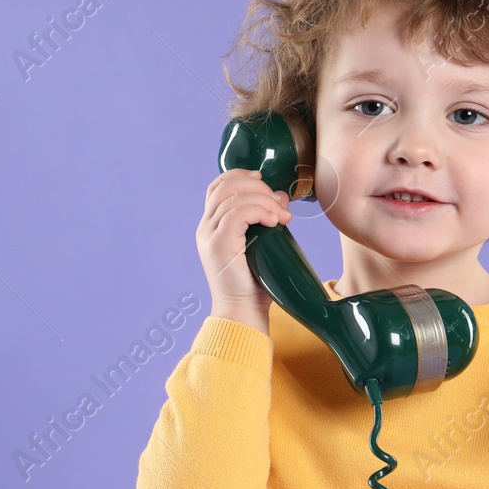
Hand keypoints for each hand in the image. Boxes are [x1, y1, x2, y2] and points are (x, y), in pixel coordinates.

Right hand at [198, 169, 292, 329]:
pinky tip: (274, 221)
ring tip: (282, 216)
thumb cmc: (255, 284)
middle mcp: (205, 228)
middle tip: (279, 203)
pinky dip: (259, 211)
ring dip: (264, 200)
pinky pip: (238, 213)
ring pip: (234, 198)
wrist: (242, 312)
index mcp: (212, 226)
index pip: (218, 186)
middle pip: (225, 186)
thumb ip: (266, 219)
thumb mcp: (262, 243)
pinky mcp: (218, 245)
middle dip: (257, 186)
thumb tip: (281, 196)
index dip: (239, 176)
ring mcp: (209, 236)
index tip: (263, 180)